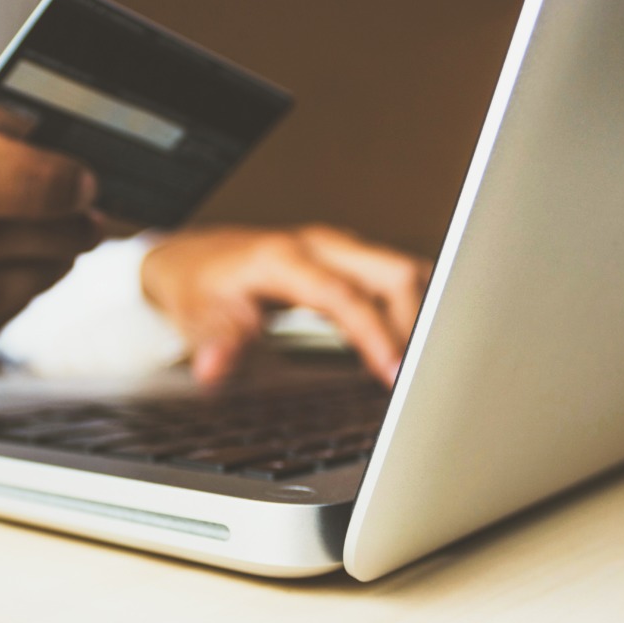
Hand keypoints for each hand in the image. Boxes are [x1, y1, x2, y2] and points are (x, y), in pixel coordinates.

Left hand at [141, 225, 431, 385]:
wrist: (193, 258)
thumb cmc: (198, 286)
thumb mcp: (196, 316)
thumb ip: (215, 342)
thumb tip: (213, 369)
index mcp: (284, 258)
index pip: (345, 296)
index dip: (375, 335)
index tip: (395, 374)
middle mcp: (319, 245)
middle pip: (393, 273)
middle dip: (418, 324)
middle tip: (424, 377)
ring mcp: (338, 248)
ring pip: (403, 271)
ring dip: (423, 315)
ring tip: (430, 365)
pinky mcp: (348, 259)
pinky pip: (396, 279)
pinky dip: (414, 309)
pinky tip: (417, 344)